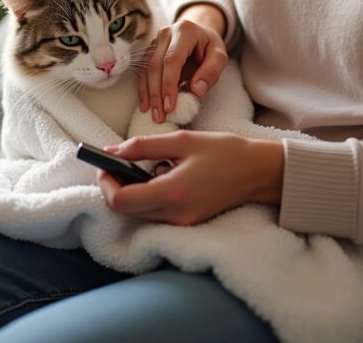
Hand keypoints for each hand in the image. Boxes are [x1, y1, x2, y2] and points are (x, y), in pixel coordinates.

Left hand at [98, 131, 283, 225]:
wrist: (258, 172)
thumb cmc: (224, 152)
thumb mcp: (182, 140)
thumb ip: (143, 146)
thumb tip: (111, 151)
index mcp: (172, 193)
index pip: (120, 202)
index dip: (105, 183)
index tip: (104, 164)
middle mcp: (175, 215)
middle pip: (125, 210)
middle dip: (114, 186)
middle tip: (116, 162)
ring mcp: (181, 223)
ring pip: (138, 214)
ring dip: (129, 191)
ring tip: (138, 166)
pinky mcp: (187, 223)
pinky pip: (154, 214)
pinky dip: (146, 196)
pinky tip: (157, 176)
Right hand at [139, 4, 227, 122]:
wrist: (200, 34)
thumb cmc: (210, 47)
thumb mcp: (220, 56)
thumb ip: (212, 71)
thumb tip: (197, 91)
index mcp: (185, 31)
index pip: (172, 59)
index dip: (169, 84)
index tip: (169, 106)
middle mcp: (165, 33)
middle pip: (155, 65)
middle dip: (156, 94)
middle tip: (160, 116)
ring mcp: (154, 41)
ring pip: (146, 69)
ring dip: (148, 94)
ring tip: (154, 115)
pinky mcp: (148, 50)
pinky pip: (143, 71)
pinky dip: (144, 89)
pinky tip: (146, 104)